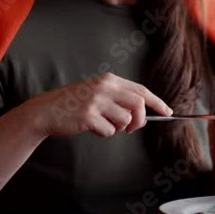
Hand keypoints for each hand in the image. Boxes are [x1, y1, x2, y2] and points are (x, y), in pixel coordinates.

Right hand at [24, 72, 172, 137]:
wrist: (46, 110)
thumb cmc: (74, 104)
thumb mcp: (98, 95)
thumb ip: (120, 102)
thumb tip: (143, 118)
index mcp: (109, 80)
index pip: (141, 90)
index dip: (157, 102)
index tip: (168, 112)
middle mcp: (104, 87)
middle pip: (138, 104)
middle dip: (139, 120)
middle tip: (131, 128)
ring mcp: (96, 101)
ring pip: (125, 120)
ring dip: (118, 128)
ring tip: (103, 124)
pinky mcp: (88, 116)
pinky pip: (109, 131)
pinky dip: (104, 133)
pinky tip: (91, 127)